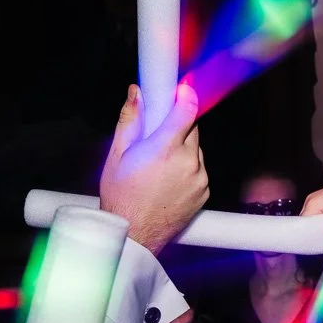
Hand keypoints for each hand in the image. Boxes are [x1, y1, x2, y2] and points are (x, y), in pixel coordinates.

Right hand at [99, 84, 208, 253]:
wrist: (134, 233)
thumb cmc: (121, 196)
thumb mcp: (116, 154)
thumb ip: (130, 120)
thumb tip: (136, 94)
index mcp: (165, 149)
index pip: (187, 111)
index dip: (186, 95)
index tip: (183, 89)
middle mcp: (188, 162)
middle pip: (192, 129)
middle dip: (178, 126)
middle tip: (158, 134)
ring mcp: (200, 178)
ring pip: (196, 150)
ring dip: (182, 149)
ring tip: (159, 164)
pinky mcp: (205, 191)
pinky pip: (199, 169)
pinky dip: (188, 168)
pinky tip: (168, 179)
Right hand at [302, 173, 322, 243]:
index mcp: (312, 205)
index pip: (302, 223)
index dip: (306, 234)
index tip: (312, 243)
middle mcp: (311, 202)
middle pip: (308, 222)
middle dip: (314, 232)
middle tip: (322, 242)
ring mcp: (317, 201)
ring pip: (315, 219)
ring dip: (321, 227)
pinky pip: (320, 215)